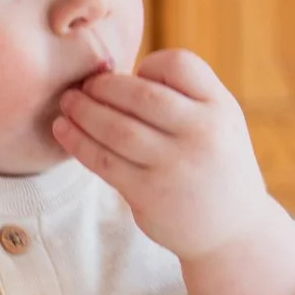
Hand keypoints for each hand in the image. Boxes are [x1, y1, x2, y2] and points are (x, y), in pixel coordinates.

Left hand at [52, 48, 273, 260]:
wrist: (232, 230)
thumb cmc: (215, 165)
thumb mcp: (220, 122)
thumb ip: (183, 96)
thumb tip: (117, 76)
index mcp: (220, 107)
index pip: (180, 64)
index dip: (150, 65)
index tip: (134, 76)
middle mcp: (201, 133)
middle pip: (140, 94)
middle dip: (103, 86)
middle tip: (83, 86)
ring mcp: (174, 165)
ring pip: (116, 128)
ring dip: (83, 111)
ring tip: (68, 103)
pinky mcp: (148, 193)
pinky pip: (104, 161)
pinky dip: (78, 142)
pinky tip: (62, 130)